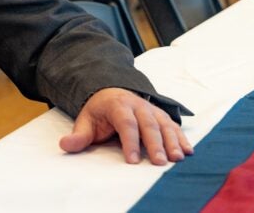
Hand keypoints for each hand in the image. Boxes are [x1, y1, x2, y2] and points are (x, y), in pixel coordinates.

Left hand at [59, 87, 192, 164]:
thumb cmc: (99, 111)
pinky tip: (188, 150)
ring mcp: (151, 109)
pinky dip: (182, 137)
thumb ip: (79, 135)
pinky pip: (173, 125)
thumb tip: (64, 145)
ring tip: (178, 158)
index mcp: (118, 105)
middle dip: (155, 143)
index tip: (132, 160)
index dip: (129, 141)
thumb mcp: (86, 120)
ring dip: (172, 141)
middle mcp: (138, 105)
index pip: (126, 123)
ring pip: (164, 124)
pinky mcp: (161, 115)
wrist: (111, 91)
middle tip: (160, 162)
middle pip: (148, 124)